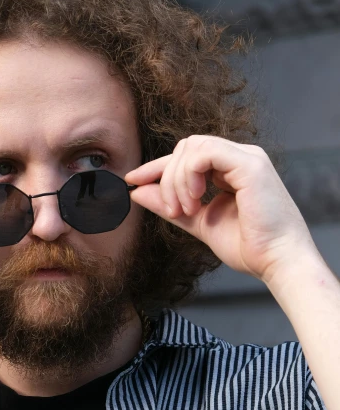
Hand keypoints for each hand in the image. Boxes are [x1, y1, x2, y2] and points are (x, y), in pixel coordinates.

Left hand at [125, 135, 316, 283]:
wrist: (275, 262)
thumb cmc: (249, 247)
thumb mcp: (199, 223)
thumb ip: (170, 207)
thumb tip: (138, 192)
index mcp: (231, 170)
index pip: (187, 157)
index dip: (157, 167)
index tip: (134, 181)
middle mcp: (239, 158)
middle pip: (186, 148)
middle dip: (167, 177)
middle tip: (174, 210)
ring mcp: (247, 158)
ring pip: (193, 147)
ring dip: (178, 180)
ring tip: (186, 209)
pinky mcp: (251, 165)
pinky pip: (206, 153)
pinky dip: (190, 175)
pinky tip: (195, 199)